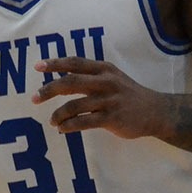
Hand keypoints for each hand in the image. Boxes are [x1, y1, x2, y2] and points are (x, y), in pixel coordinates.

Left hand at [31, 57, 170, 138]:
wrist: (156, 111)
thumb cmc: (129, 95)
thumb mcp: (113, 78)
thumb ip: (92, 76)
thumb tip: (62, 80)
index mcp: (104, 69)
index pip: (75, 63)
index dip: (55, 64)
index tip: (38, 67)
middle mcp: (106, 81)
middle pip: (70, 82)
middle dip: (49, 89)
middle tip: (34, 98)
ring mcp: (109, 100)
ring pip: (75, 105)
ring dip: (59, 114)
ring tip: (52, 121)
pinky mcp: (112, 118)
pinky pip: (84, 121)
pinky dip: (70, 126)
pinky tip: (63, 129)